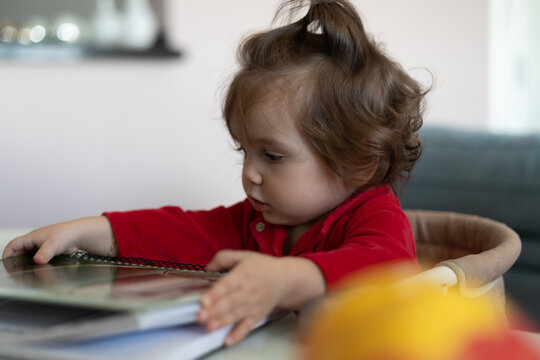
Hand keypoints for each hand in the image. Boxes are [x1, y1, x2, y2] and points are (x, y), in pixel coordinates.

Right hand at [2, 216, 114, 263]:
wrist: (80, 234)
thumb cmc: (67, 234)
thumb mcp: (53, 244)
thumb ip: (44, 253)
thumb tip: (38, 260)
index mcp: (32, 237)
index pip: (14, 245)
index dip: (7, 253)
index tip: (5, 263)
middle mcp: (36, 242)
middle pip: (20, 252)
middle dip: (16, 261)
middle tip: (16, 271)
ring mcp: (42, 246)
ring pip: (29, 256)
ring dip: (27, 263)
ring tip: (26, 272)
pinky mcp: (49, 252)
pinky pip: (39, 258)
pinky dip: (37, 263)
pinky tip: (39, 270)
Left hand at [197, 250, 325, 345]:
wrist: (285, 279)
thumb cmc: (262, 267)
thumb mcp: (243, 256)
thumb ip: (223, 258)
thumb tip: (208, 267)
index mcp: (243, 275)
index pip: (227, 285)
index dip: (216, 293)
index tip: (204, 300)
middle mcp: (248, 291)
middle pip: (229, 302)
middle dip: (214, 311)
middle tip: (200, 316)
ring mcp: (253, 305)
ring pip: (235, 315)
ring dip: (222, 322)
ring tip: (209, 327)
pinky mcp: (257, 315)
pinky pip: (247, 326)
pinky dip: (238, 334)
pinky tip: (228, 340)